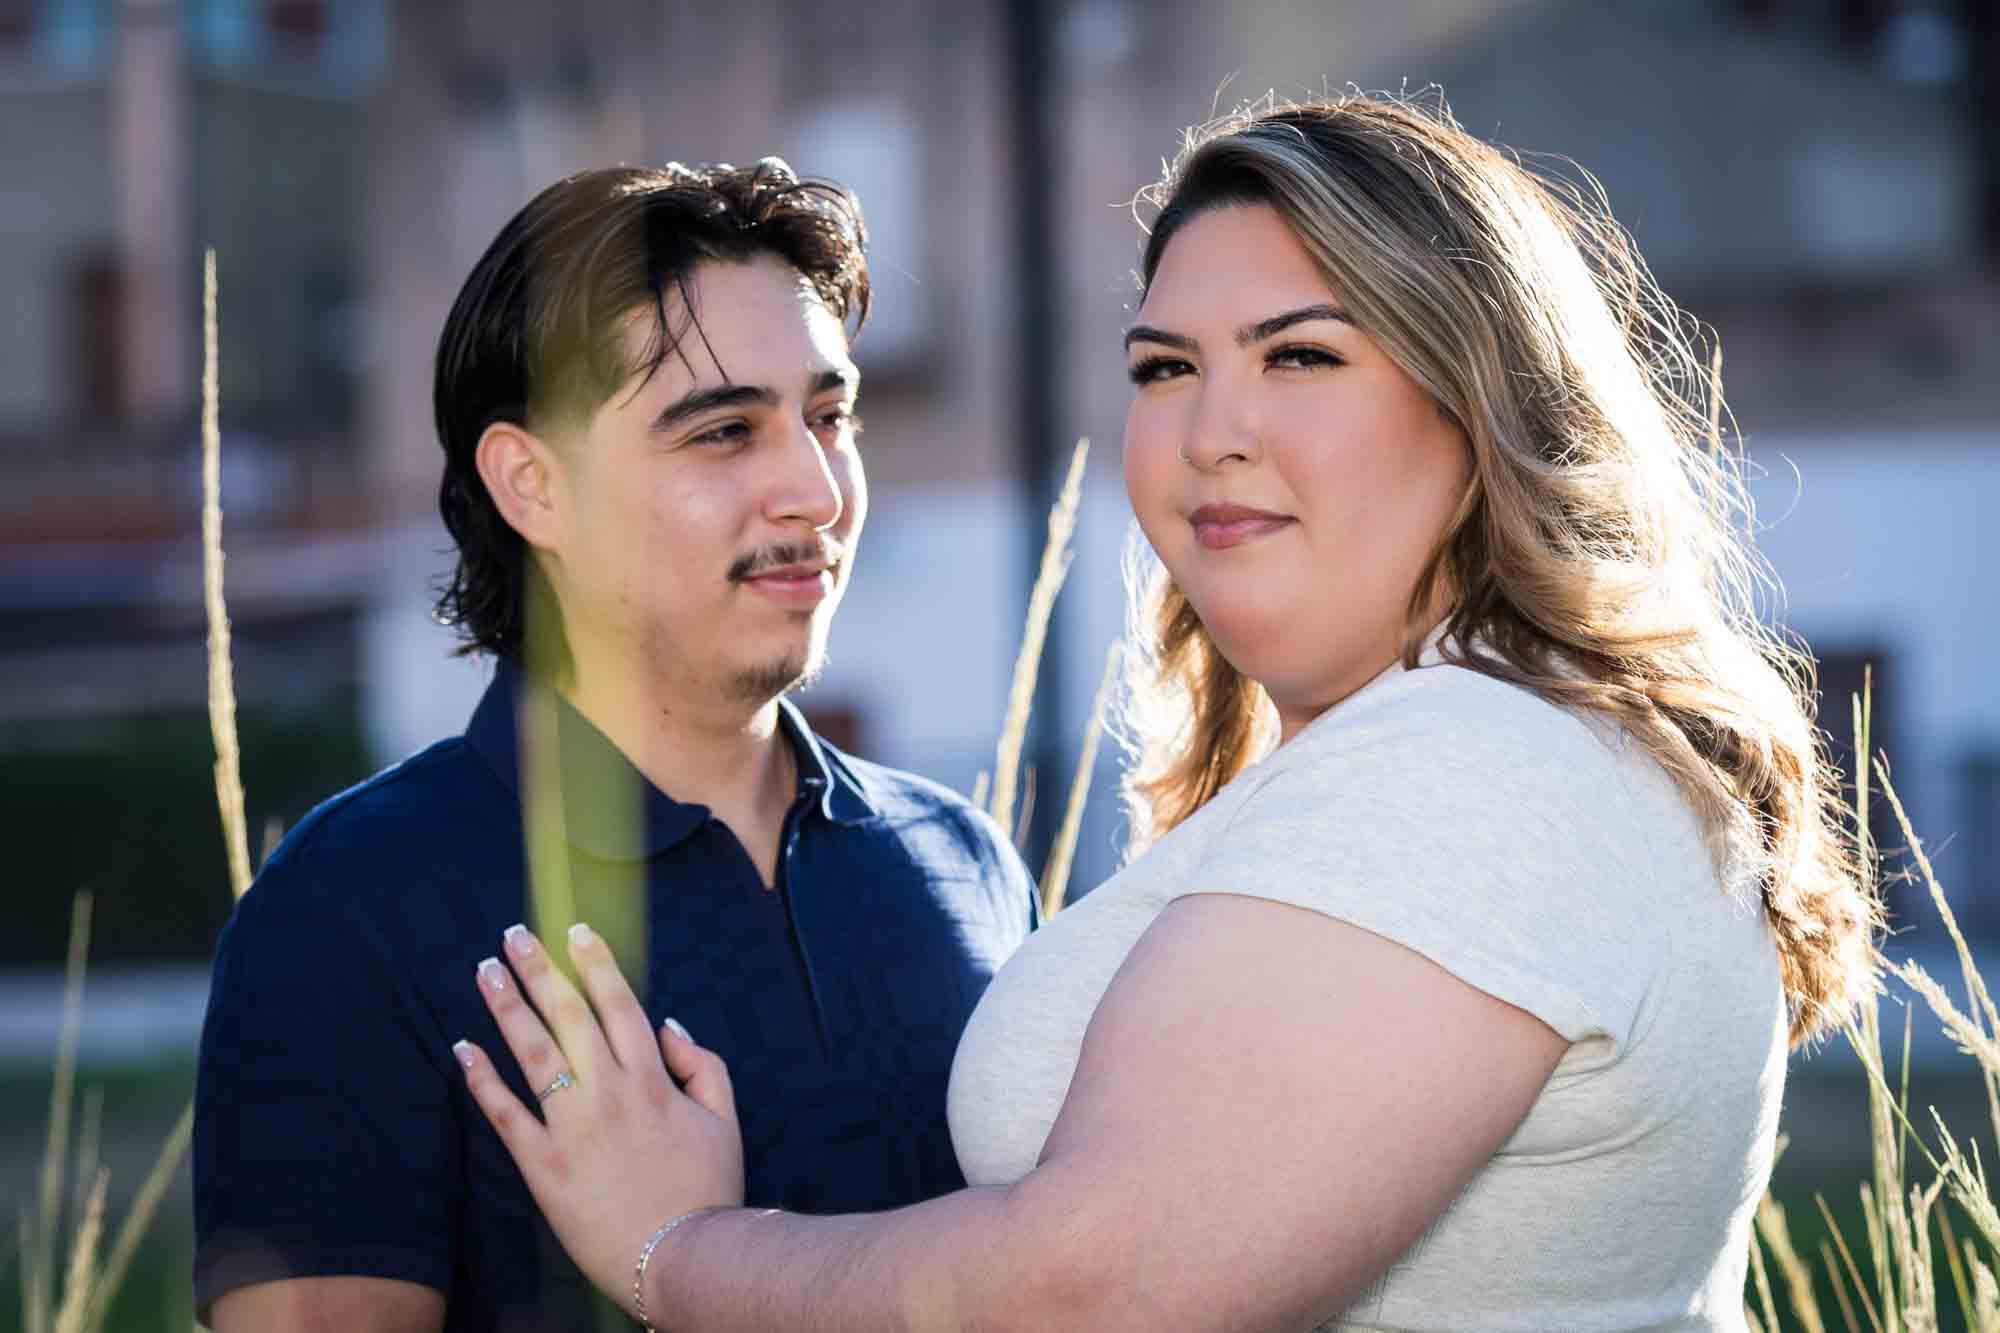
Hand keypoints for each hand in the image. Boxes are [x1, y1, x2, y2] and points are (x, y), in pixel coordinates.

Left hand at [454, 922, 743, 1317]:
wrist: (681, 1256)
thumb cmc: (707, 1188)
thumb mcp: (724, 1117)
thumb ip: (702, 1063)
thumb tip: (667, 1024)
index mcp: (652, 1078)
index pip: (618, 1005)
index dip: (596, 964)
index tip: (575, 932)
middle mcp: (609, 1092)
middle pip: (568, 1016)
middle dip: (541, 970)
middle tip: (514, 935)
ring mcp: (572, 1128)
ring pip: (533, 1053)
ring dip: (507, 1007)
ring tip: (485, 972)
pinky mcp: (543, 1166)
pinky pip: (507, 1114)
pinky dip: (483, 1080)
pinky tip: (463, 1048)